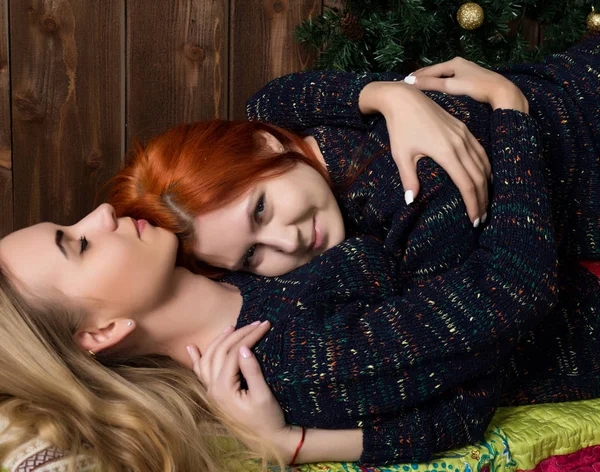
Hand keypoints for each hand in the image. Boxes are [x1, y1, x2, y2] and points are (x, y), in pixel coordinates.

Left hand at [187, 321, 295, 460]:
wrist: (267, 440)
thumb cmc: (268, 419)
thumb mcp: (263, 396)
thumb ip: (252, 372)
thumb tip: (245, 348)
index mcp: (223, 389)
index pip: (235, 353)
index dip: (250, 336)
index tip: (265, 325)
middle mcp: (212, 389)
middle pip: (221, 352)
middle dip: (238, 334)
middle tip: (256, 323)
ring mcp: (211, 392)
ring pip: (209, 359)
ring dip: (219, 341)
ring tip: (232, 328)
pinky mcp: (215, 394)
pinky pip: (201, 373)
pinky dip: (196, 359)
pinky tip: (192, 347)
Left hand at [360, 81, 489, 225]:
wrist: (404, 98)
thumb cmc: (400, 128)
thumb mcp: (401, 155)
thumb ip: (408, 178)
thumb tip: (411, 202)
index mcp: (446, 152)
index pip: (467, 185)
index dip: (473, 204)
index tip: (474, 220)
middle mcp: (460, 144)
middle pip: (480, 177)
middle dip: (483, 200)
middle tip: (481, 219)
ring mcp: (464, 135)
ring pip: (484, 164)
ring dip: (487, 185)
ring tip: (485, 203)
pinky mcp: (464, 129)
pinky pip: (481, 151)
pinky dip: (486, 167)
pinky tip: (486, 178)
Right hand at [410, 57, 528, 113]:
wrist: (500, 90)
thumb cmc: (476, 87)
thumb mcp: (451, 85)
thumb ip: (431, 84)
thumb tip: (411, 82)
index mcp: (454, 63)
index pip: (430, 69)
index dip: (417, 76)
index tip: (404, 81)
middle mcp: (459, 63)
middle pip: (436, 70)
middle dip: (422, 76)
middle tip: (409, 82)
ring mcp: (465, 70)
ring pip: (443, 75)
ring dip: (431, 80)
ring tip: (420, 85)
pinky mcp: (470, 78)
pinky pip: (450, 79)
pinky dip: (440, 82)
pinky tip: (438, 87)